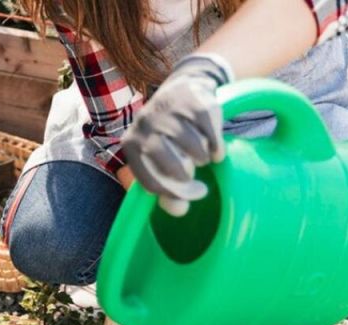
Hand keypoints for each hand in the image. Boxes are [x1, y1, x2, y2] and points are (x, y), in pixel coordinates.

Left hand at [122, 54, 232, 216]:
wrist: (183, 91)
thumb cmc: (169, 137)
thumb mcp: (163, 162)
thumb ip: (168, 190)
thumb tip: (179, 210)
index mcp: (131, 144)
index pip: (148, 178)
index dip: (169, 192)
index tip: (187, 196)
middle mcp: (143, 124)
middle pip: (166, 159)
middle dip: (183, 172)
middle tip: (191, 174)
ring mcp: (166, 109)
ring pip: (189, 143)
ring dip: (201, 156)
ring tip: (202, 158)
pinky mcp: (190, 99)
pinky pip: (208, 128)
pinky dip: (215, 143)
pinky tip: (214, 148)